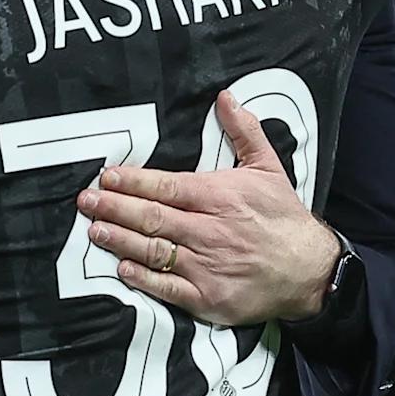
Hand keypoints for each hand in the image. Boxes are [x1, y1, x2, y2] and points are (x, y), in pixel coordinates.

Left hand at [80, 89, 341, 325]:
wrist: (309, 271)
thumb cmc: (284, 219)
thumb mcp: (269, 168)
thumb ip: (244, 132)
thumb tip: (225, 97)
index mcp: (219, 198)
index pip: (167, 187)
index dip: (133, 182)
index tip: (107, 176)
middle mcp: (208, 231)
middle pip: (152, 218)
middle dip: (115, 207)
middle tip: (85, 200)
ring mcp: (206, 267)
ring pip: (154, 251)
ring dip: (121, 240)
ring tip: (95, 229)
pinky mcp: (207, 298)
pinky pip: (168, 288)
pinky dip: (143, 279)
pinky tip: (122, 269)